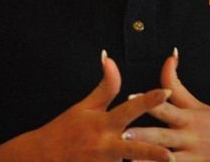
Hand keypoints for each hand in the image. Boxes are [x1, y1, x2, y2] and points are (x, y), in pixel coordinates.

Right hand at [12, 50, 174, 161]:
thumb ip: (106, 87)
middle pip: (133, 149)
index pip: (130, 109)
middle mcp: (105, 146)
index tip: (167, 92)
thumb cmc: (65, 130)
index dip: (149, 100)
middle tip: (169, 155)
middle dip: (152, 153)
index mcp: (103, 124)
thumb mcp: (85, 107)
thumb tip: (110, 58)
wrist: (39, 158)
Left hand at [122, 49, 209, 161]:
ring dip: (147, 160)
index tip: (131, 96)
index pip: (167, 106)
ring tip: (128, 160)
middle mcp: (189, 137)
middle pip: (162, 136)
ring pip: (165, 161)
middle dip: (142, 136)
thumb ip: (177, 85)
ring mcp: (192, 157)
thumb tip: (170, 55)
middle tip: (123, 133)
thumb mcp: (199, 104)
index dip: (150, 101)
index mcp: (190, 117)